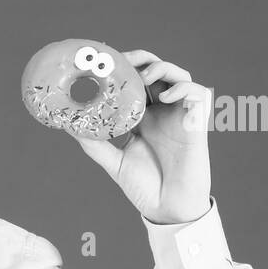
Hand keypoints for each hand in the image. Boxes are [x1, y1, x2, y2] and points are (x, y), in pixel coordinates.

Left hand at [73, 50, 212, 224]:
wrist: (167, 209)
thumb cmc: (145, 187)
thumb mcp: (113, 161)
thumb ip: (94, 142)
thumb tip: (69, 125)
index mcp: (143, 118)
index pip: (135, 83)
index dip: (124, 68)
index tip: (104, 62)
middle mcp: (162, 112)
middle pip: (156, 72)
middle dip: (141, 59)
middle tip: (122, 59)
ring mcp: (180, 116)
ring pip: (179, 75)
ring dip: (162, 68)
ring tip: (144, 75)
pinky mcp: (197, 123)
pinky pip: (198, 93)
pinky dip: (183, 87)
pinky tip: (166, 97)